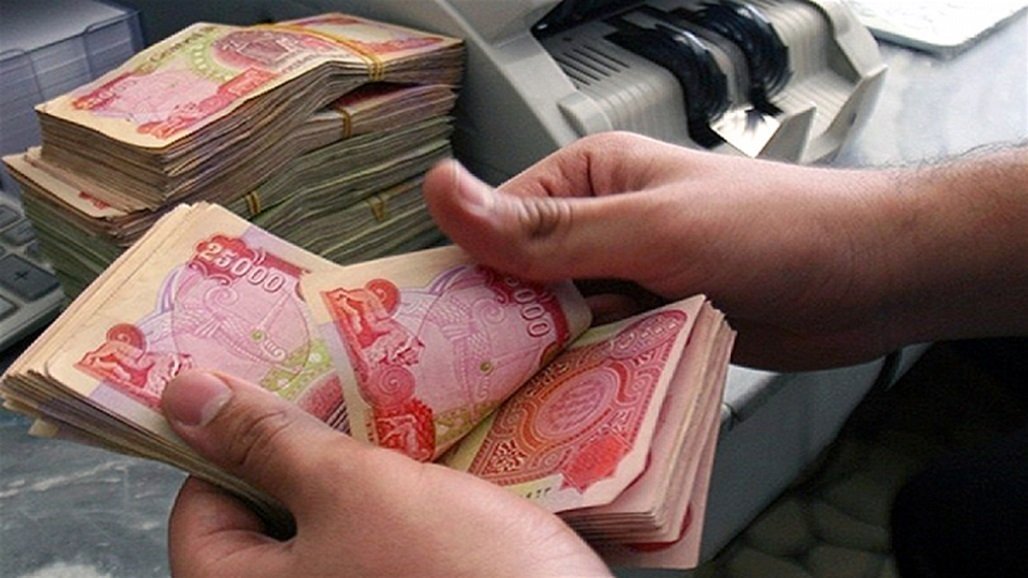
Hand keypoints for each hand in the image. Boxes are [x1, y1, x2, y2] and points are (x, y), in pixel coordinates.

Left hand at [162, 370, 610, 577]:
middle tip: (347, 392)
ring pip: (332, 525)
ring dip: (359, 470)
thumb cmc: (453, 572)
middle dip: (307, 448)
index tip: (284, 392)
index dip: (234, 442)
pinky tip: (430, 464)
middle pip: (269, 514)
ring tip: (395, 418)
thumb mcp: (352, 489)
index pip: (201, 508)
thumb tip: (183, 396)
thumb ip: (268, 442)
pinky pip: (379, 544)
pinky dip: (395, 503)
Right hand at [425, 132, 908, 369]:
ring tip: (528, 405)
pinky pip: (601, 356)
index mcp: (585, 180)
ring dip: (554, 362)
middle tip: (483, 388)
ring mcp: (627, 279)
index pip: (494, 230)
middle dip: (511, 333)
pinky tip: (577, 410)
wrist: (869, 277)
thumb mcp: (649, 228)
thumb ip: (545, 230)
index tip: (442, 341)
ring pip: (560, 329)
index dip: (465, 283)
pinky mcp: (652, 325)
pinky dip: (591, 380)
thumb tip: (440, 190)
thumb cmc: (771, 230)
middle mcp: (598, 228)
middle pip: (521, 288)